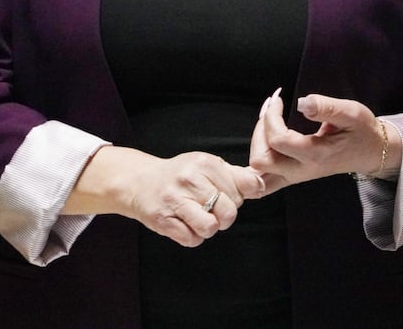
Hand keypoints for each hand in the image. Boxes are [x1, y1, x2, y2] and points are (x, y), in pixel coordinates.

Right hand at [71, 147, 265, 246]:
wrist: (140, 182)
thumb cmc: (182, 176)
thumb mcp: (209, 167)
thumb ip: (238, 175)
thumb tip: (262, 183)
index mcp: (205, 162)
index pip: (242, 189)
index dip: (237, 197)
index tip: (225, 195)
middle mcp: (189, 178)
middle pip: (229, 211)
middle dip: (224, 215)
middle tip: (210, 208)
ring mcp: (174, 200)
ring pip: (211, 227)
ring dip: (208, 228)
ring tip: (199, 217)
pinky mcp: (162, 220)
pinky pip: (191, 239)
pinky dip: (192, 236)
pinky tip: (185, 224)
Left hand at [249, 90, 401, 193]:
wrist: (371, 152)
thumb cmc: (362, 131)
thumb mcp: (351, 113)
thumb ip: (327, 107)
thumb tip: (301, 102)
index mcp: (316, 154)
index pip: (278, 140)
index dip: (271, 116)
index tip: (278, 98)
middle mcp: (301, 170)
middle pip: (260, 160)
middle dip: (259, 132)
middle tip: (271, 112)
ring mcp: (294, 177)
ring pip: (257, 175)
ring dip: (256, 147)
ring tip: (268, 124)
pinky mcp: (291, 177)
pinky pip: (261, 182)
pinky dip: (254, 166)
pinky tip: (263, 141)